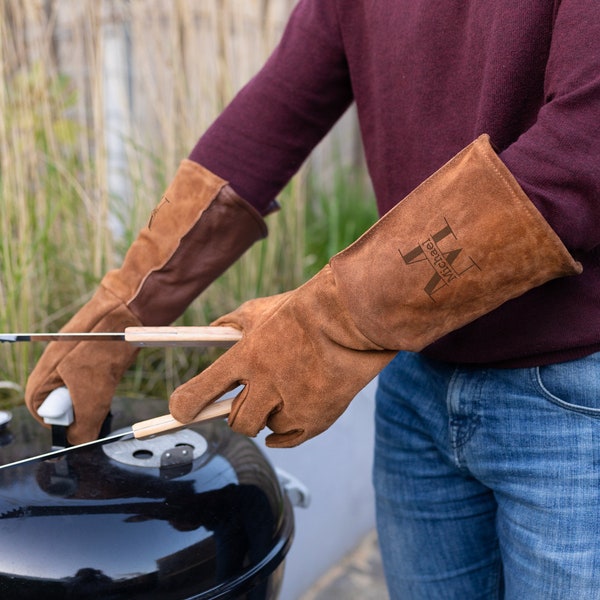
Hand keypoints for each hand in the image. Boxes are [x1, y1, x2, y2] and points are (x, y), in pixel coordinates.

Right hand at [25, 287, 140, 444]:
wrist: (129, 312)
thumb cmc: (105, 348)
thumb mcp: (92, 395)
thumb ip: (83, 424)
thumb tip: (80, 442)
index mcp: (43, 374)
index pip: (40, 410)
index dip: (59, 423)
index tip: (78, 427)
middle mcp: (53, 364)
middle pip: (61, 400)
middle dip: (78, 410)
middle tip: (96, 410)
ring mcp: (72, 356)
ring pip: (79, 389)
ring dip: (93, 396)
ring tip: (105, 390)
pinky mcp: (92, 351)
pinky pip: (93, 375)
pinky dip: (103, 381)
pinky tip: (112, 377)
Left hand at [169, 136, 580, 447]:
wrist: (354, 318)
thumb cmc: (306, 310)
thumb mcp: (260, 309)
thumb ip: (230, 324)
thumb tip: (208, 329)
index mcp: (247, 356)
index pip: (202, 391)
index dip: (185, 406)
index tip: (177, 411)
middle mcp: (265, 383)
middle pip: (235, 420)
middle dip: (238, 413)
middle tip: (248, 399)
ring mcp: (291, 404)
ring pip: (263, 429)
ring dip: (268, 416)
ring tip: (285, 391)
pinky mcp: (315, 419)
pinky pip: (288, 438)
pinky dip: (287, 429)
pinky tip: (295, 408)